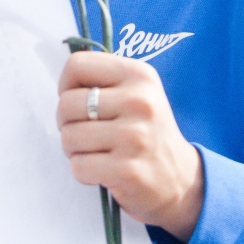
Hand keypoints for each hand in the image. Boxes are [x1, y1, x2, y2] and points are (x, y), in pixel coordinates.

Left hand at [56, 51, 203, 241]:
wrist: (180, 179)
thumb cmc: (146, 132)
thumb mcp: (137, 92)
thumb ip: (103, 81)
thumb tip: (63, 82)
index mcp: (139, 75)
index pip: (77, 65)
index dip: (66, 85)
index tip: (77, 101)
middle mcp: (139, 101)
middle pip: (67, 104)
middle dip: (66, 122)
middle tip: (86, 132)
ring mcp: (134, 136)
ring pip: (69, 137)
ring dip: (74, 150)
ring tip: (97, 152)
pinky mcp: (127, 170)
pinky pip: (79, 166)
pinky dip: (84, 172)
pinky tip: (104, 170)